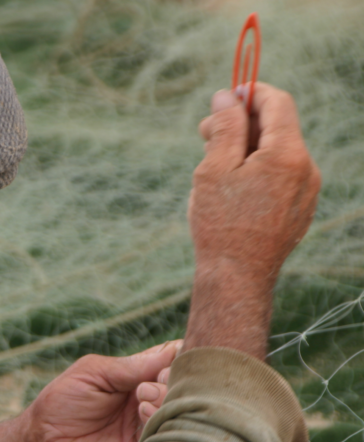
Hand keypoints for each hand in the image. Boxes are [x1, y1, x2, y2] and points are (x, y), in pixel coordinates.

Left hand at [17, 341, 178, 441]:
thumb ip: (131, 365)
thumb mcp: (92, 373)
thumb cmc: (61, 403)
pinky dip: (165, 426)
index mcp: (137, 378)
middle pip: (182, 388)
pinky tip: (144, 418)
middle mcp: (149, 401)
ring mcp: (150, 428)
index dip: (176, 361)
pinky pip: (172, 441)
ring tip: (140, 405)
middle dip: (171, 383)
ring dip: (166, 402)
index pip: (173, 364)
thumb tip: (174, 350)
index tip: (163, 365)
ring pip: (181, 413)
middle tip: (144, 388)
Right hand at [183, 83, 321, 357]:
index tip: (225, 97)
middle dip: (242, 123)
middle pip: (277, 127)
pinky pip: (282, 175)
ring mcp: (308, 191)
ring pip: (278, 152)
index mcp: (287, 154)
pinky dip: (258, 169)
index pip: (277, 103)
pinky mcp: (301, 208)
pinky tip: (231, 189)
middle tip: (205, 135)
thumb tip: (227, 95)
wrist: (237, 276)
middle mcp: (307, 168)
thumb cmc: (220, 223)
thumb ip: (225, 126)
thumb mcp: (214, 168)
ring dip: (247, 148)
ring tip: (214, 167)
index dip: (250, 92)